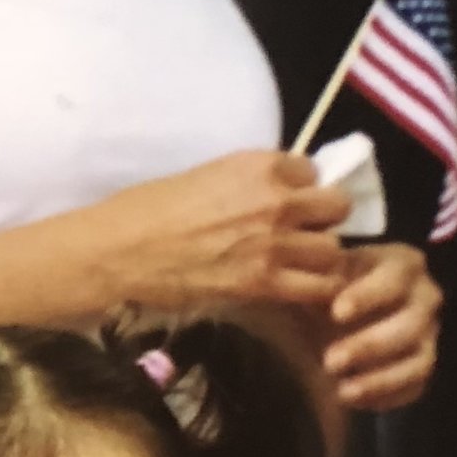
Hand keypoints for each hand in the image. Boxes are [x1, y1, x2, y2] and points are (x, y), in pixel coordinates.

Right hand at [107, 150, 350, 314]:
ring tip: (301, 267)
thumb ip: (246, 184)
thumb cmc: (147, 210)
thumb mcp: (206, 176)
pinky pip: (319, 286)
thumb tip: (270, 195)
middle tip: (304, 235)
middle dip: (324, 221)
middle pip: (336, 207)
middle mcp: (276, 199)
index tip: (288, 203)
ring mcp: (274, 243)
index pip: (313, 171)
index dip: (302, 189)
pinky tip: (300, 292)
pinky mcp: (264, 283)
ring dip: (321, 258)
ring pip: (334, 250)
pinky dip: (316, 290)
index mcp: (259, 165)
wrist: (120, 251)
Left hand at [321, 243, 441, 410]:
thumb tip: (300, 285)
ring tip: (342, 392)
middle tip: (330, 361)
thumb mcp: (321, 274)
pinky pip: (414, 387)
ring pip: (419, 362)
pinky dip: (386, 397)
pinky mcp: (421, 366)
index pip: (394, 278)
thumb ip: (316, 280)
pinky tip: (352, 401)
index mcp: (402, 264)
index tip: (336, 313)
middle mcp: (425, 298)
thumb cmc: (330, 285)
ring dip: (380, 380)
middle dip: (370, 345)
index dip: (368, 296)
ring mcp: (428, 335)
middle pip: (410, 324)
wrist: (338, 311)